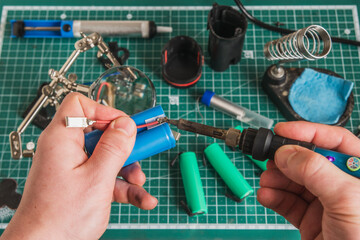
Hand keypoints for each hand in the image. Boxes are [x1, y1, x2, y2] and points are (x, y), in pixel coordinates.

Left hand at [1, 93, 157, 239]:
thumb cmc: (58, 219)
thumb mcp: (97, 178)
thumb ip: (114, 148)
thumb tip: (126, 124)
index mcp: (62, 139)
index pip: (80, 105)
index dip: (104, 110)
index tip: (125, 126)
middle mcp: (66, 150)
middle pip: (100, 132)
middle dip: (125, 145)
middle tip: (145, 148)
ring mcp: (74, 168)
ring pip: (107, 156)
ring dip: (128, 169)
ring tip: (140, 183)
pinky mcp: (81, 184)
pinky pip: (105, 176)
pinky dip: (123, 186)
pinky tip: (141, 199)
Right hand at [257, 121, 359, 239]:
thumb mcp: (345, 198)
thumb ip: (314, 170)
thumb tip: (287, 152)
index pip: (335, 141)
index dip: (308, 132)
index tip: (282, 130)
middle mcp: (342, 185)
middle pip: (308, 160)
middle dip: (286, 159)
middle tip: (268, 158)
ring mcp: (325, 203)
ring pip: (294, 181)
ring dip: (276, 179)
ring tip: (266, 181)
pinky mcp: (310, 220)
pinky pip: (288, 202)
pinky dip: (274, 197)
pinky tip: (267, 196)